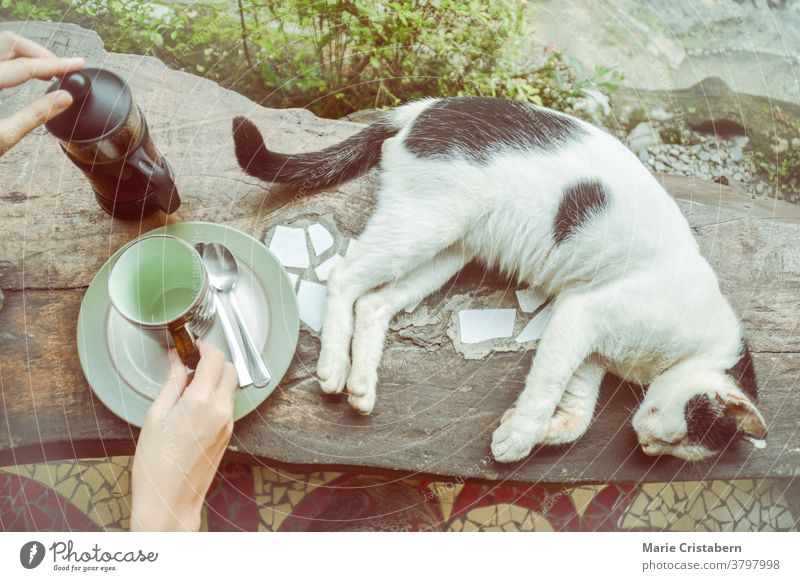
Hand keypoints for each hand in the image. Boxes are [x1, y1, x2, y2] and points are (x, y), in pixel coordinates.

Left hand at [0, 31, 83, 155]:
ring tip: (49, 70)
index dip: (55, 64)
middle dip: (39, 53)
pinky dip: (14, 61)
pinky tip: (28, 72)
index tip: (77, 65)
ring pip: (1, 46)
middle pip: (10, 43)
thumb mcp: (3, 137)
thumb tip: (64, 98)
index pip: (24, 66)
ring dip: (27, 54)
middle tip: (63, 69)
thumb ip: (34, 115)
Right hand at [131, 344, 236, 531]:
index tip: (192, 347)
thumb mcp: (155, 417)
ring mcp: (228, 423)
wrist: (170, 501)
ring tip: (188, 388)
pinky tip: (194, 406)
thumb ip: (171, 384)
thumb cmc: (156, 464)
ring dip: (215, 379)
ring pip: (230, 387)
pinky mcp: (228, 434)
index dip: (204, 348)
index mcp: (200, 402)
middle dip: (213, 361)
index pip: (215, 358)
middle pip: (229, 369)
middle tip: (190, 366)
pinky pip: (228, 405)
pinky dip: (216, 397)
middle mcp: (220, 410)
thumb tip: (177, 361)